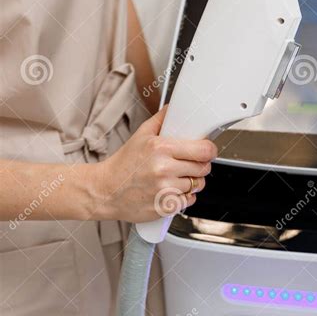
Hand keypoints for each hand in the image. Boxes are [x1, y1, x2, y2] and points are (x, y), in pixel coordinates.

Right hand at [95, 108, 216, 222]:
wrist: (106, 190)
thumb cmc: (123, 165)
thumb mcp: (140, 135)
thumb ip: (161, 120)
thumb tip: (174, 108)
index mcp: (161, 148)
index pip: (203, 150)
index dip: (209, 150)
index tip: (208, 151)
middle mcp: (164, 169)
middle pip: (204, 168)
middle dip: (200, 166)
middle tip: (189, 164)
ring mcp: (165, 189)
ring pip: (197, 185)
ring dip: (192, 182)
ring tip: (176, 178)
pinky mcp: (165, 207)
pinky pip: (188, 201)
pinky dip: (184, 197)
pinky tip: (171, 190)